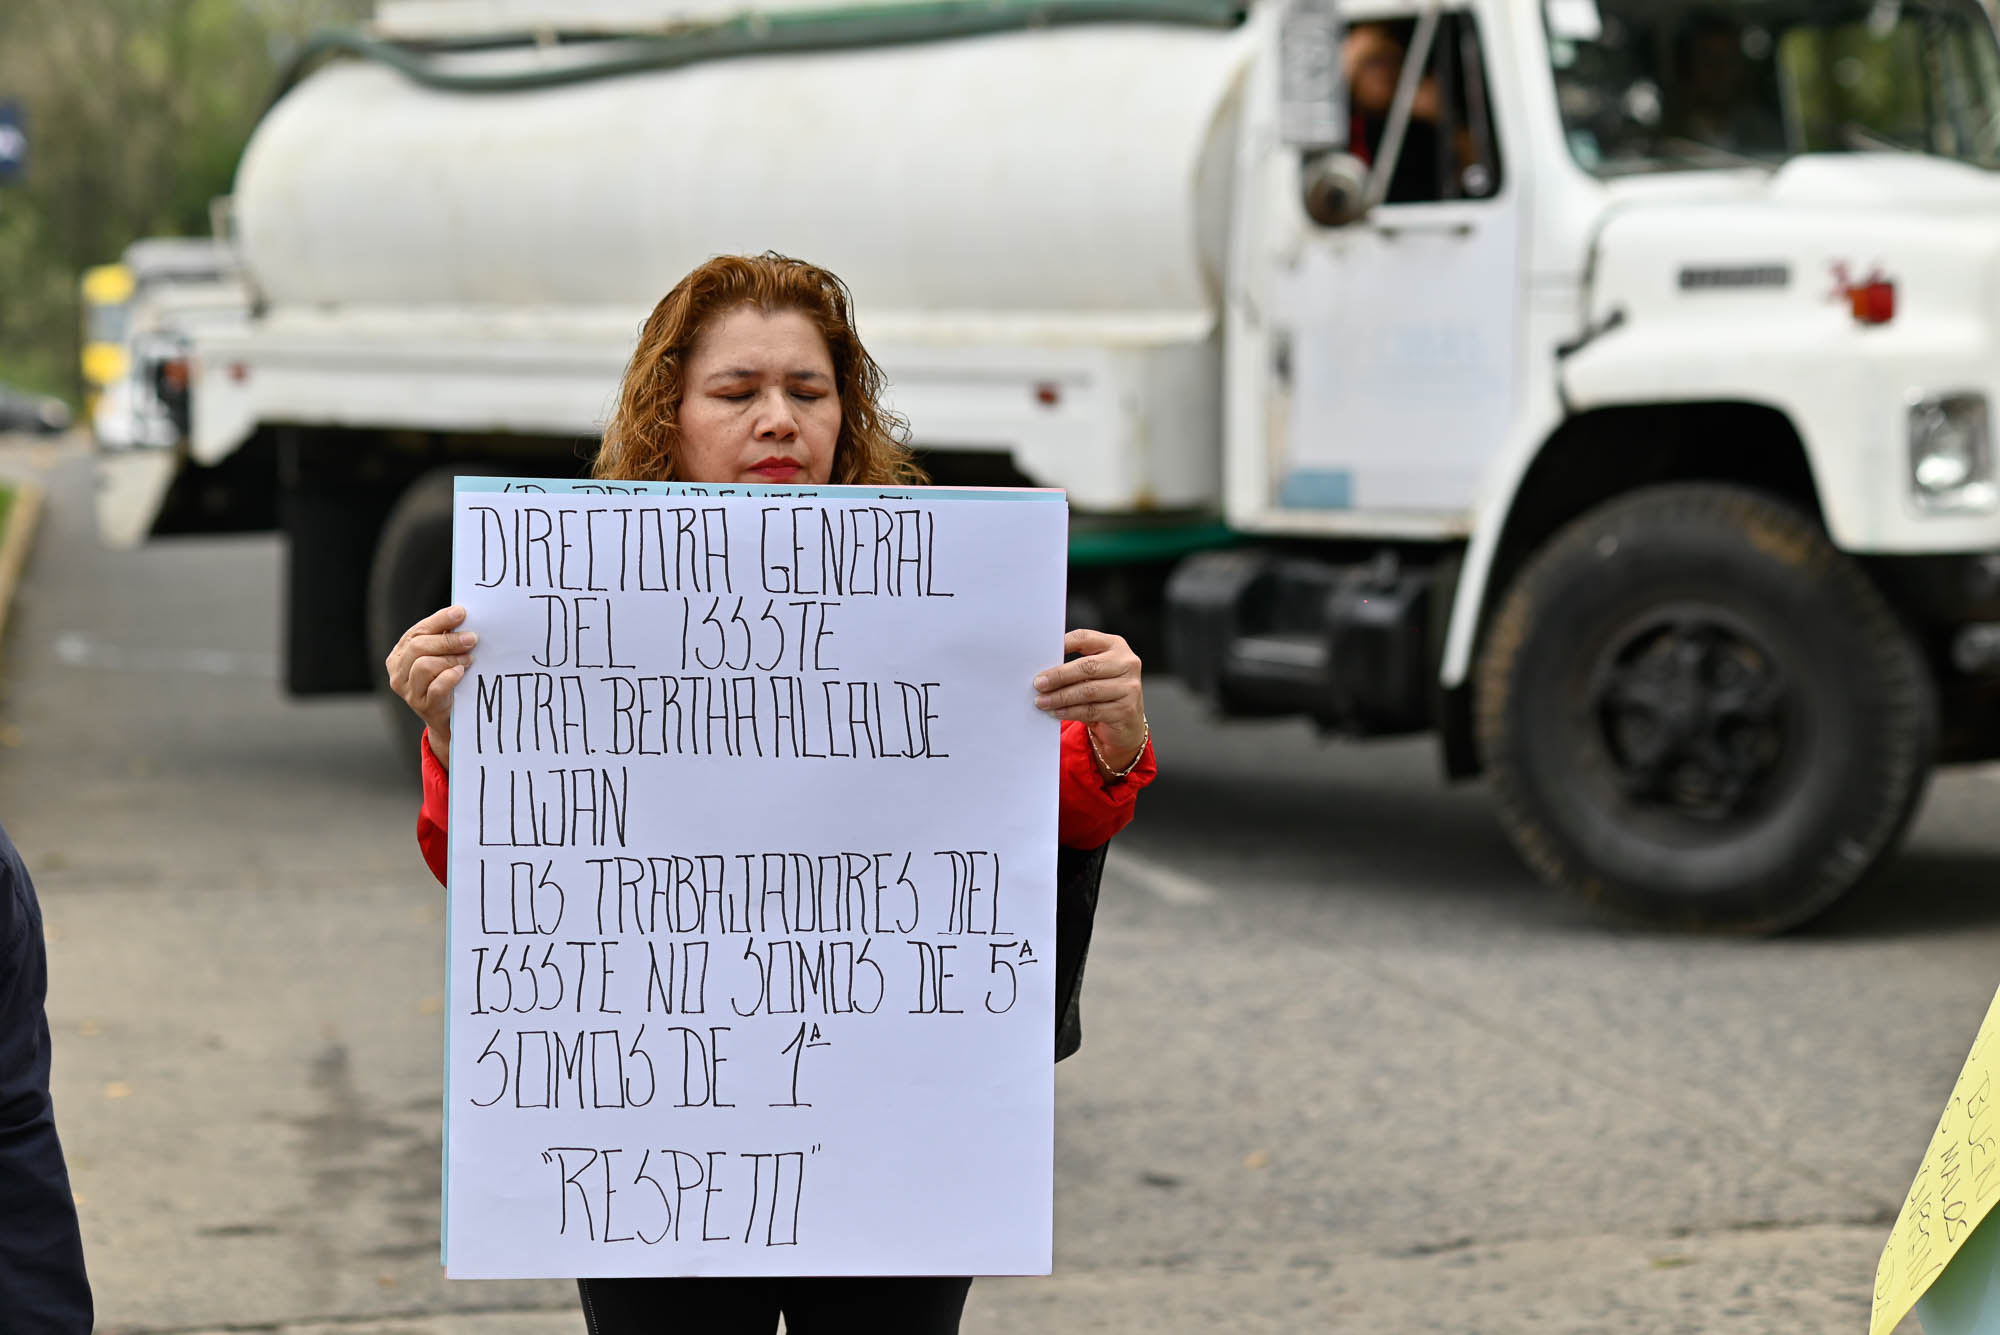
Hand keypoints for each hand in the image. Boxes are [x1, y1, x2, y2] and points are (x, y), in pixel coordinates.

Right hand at [385, 604, 476, 770]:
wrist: (448, 719)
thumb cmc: (446, 681)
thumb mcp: (441, 658)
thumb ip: (444, 639)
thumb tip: (462, 616)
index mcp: (400, 654)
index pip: (417, 632)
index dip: (439, 620)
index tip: (461, 613)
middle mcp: (398, 672)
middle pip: (419, 647)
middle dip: (448, 640)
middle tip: (472, 638)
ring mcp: (408, 690)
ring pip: (424, 665)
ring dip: (451, 659)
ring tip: (469, 659)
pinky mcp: (422, 705)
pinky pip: (435, 687)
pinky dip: (450, 677)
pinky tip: (461, 673)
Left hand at [1033, 628, 1146, 776]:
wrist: (1126, 722)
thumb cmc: (1105, 693)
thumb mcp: (1095, 673)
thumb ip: (1075, 667)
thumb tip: (1043, 672)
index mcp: (1115, 646)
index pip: (1085, 638)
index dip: (1063, 644)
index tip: (1042, 653)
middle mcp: (1126, 663)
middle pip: (1087, 666)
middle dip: (1059, 675)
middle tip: (1038, 683)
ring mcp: (1129, 687)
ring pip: (1088, 690)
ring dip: (1060, 697)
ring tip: (1042, 701)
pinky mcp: (1126, 709)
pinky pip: (1092, 710)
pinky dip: (1070, 712)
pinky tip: (1057, 712)